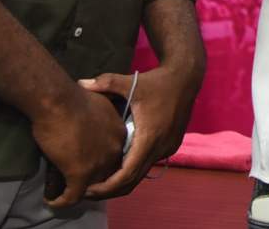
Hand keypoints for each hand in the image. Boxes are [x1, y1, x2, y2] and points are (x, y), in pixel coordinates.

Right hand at [32, 86, 125, 208]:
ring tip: (64, 193)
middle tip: (74, 181)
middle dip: (92, 179)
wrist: (58, 100)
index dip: (99, 161)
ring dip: (78, 192)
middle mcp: (114, 149)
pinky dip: (61, 201)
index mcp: (119, 133)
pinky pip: (73, 196)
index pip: (113, 155)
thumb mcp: (98, 104)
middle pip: (106, 172)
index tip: (84, 162)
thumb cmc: (72, 97)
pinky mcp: (81, 173)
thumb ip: (99, 118)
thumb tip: (88, 123)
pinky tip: (52, 200)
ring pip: (91, 187)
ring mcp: (99, 163)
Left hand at [80, 64, 202, 199]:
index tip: (88, 190)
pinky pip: (149, 163)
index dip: (107, 186)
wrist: (187, 77)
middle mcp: (161, 147)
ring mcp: (168, 148)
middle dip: (110, 190)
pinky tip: (118, 165)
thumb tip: (81, 83)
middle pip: (133, 181)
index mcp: (150, 137)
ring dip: (122, 181)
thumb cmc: (158, 81)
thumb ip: (106, 83)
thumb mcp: (132, 82)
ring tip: (99, 182)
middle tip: (87, 192)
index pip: (127, 174)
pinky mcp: (171, 145)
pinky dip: (133, 169)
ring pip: (142, 173)